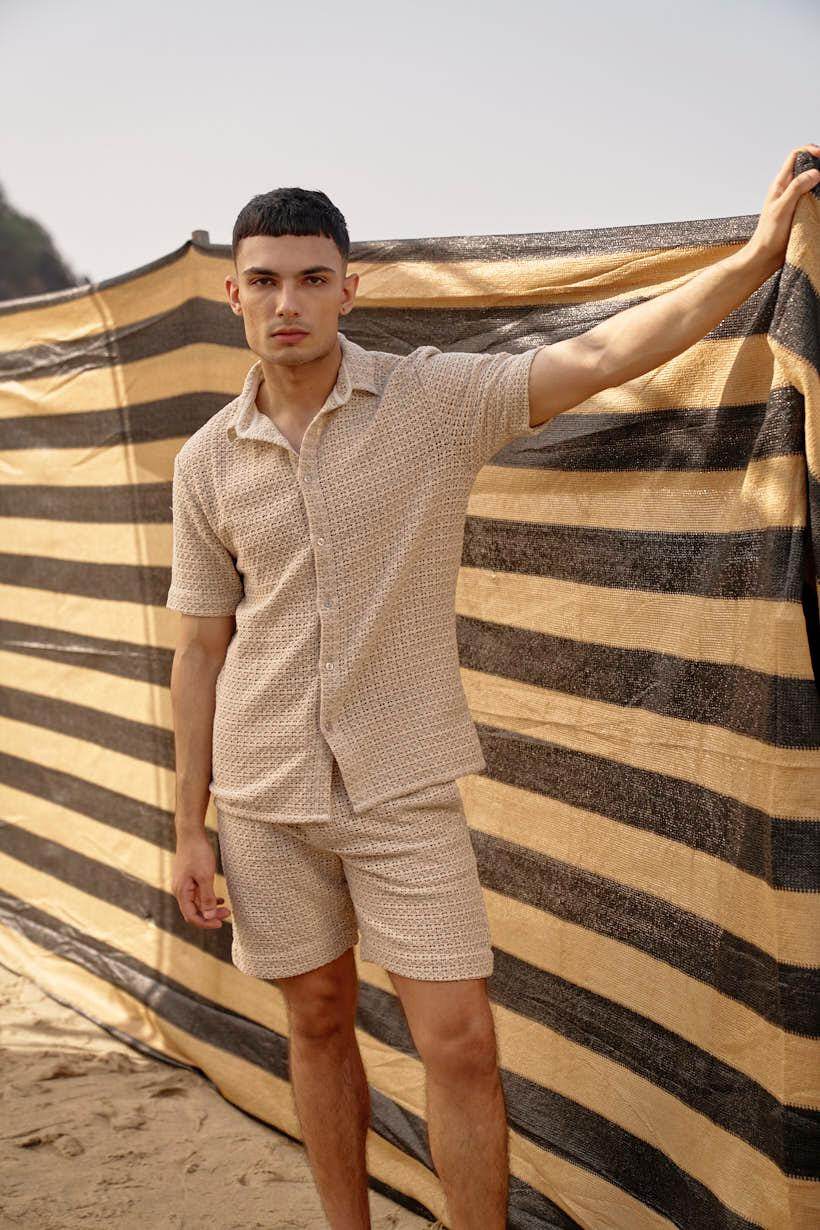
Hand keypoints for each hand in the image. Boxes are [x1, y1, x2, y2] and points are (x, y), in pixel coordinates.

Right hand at [171, 834, 231, 928]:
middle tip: (227, 914)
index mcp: (181, 892)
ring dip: (210, 907)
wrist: (190, 833)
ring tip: (226, 908)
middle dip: (210, 916)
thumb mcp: (205, 876)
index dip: (205, 923)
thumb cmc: (197, 853)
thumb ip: (207, 897)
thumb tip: (208, 916)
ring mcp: (183, 884)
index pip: (191, 916)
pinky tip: (219, 899)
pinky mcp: (188, 878)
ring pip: (196, 903)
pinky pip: (197, 894)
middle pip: (194, 911)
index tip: (220, 923)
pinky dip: (208, 898)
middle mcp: (180, 891)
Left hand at [745, 144, 819, 272]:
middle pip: (807, 166)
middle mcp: (788, 189)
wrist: (765, 257)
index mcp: (780, 183)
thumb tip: (815, 172)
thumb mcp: (782, 208)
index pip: (796, 156)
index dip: (810, 150)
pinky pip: (814, 197)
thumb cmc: (769, 235)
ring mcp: (795, 200)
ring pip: (812, 182)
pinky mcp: (800, 211)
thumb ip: (797, 188)